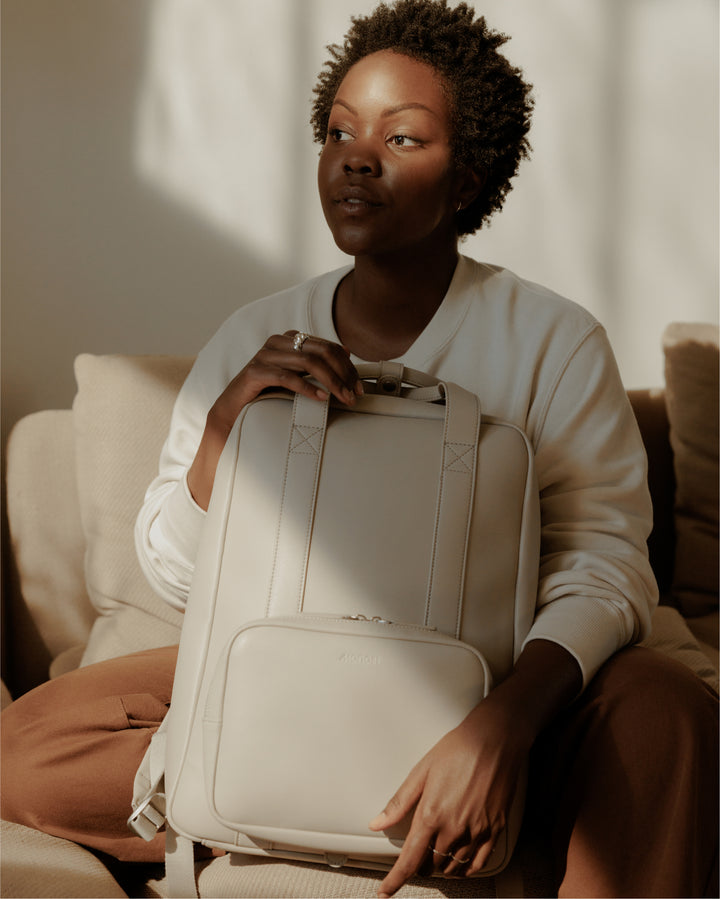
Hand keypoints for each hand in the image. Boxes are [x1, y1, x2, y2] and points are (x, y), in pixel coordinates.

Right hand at [188, 331, 362, 508]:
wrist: (232, 412)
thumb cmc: (267, 395)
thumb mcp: (297, 377)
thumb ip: (316, 365)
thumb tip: (346, 352)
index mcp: (289, 339)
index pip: (327, 346)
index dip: (347, 366)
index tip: (359, 386)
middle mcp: (277, 342)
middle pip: (321, 352)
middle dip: (343, 374)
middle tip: (355, 394)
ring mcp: (264, 355)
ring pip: (308, 362)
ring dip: (331, 382)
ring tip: (343, 398)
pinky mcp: (254, 372)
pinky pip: (287, 377)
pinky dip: (307, 387)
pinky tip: (321, 398)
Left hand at [368, 641, 581, 897]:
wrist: (495, 740)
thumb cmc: (458, 749)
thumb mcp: (421, 771)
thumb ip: (399, 802)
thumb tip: (378, 822)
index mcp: (431, 814)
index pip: (410, 860)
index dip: (395, 880)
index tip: (386, 891)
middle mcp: (454, 828)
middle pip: (431, 865)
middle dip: (419, 866)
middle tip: (415, 855)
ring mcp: (477, 832)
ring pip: (454, 866)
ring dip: (441, 865)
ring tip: (436, 854)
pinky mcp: (495, 830)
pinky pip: (478, 862)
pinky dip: (466, 868)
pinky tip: (461, 862)